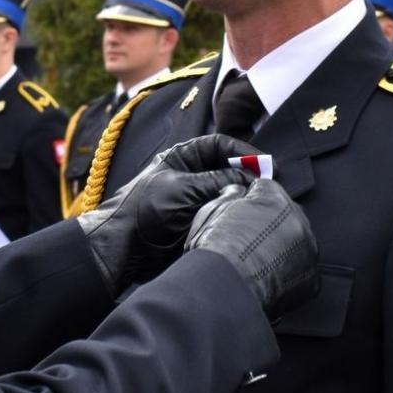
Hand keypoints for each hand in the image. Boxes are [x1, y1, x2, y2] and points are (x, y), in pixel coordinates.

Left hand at [76, 133, 261, 292]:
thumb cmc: (144, 209)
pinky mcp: (197, 221)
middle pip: (226, 169)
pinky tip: (246, 218)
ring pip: (226, 193)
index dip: (242, 152)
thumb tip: (249, 178)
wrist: (125, 247)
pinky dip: (234, 214)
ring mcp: (194, 199)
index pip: (219, 145)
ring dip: (241, 196)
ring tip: (260, 202)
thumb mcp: (184, 188)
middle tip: (267, 186)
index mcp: (182, 157)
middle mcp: (190, 175)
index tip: (264, 163)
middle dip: (246, 175)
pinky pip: (221, 213)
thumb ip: (219, 180)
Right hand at [185, 180, 319, 318]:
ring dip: (282, 249)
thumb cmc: (214, 251)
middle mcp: (297, 219)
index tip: (241, 215)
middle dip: (270, 225)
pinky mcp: (312, 278)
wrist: (224, 291)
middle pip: (286, 215)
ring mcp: (308, 249)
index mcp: (272, 198)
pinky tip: (267, 279)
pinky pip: (302, 271)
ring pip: (297, 242)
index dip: (250, 202)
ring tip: (256, 264)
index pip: (265, 189)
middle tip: (247, 243)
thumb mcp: (211, 212)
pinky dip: (288, 275)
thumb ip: (229, 195)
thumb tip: (237, 191)